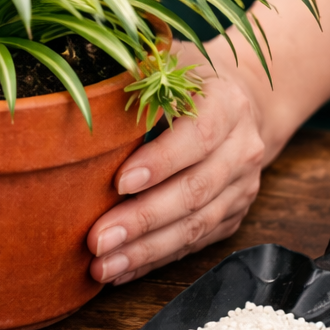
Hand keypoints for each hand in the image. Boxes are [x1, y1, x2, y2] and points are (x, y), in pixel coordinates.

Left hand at [87, 42, 268, 284]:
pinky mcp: (232, 215)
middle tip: (98, 239)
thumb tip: (84, 90)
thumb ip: (137, 72)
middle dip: (143, 219)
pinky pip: (193, 244)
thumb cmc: (190, 77)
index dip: (161, 162)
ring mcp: (241, 187)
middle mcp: (242, 149)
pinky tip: (121, 270)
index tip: (119, 182)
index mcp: (227, 105)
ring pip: (194, 226)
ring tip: (102, 265)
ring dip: (146, 250)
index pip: (197, 138)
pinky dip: (155, 259)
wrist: (245, 102)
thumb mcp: (169, 59)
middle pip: (194, 191)